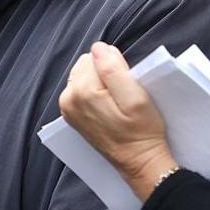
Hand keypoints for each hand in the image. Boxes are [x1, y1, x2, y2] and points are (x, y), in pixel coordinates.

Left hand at [58, 41, 177, 199]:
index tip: (126, 85)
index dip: (116, 66)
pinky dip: (95, 93)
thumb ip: (113, 68)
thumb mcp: (135, 96)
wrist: (138, 161)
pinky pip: (82, 89)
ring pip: (84, 76)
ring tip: (116, 102)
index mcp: (81, 90)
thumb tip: (98, 47)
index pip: (97, 56)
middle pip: (86, 65)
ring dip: (100, 83)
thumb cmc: (141, 130)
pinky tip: (108, 108)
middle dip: (105, 74)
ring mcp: (67, 108)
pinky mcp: (72, 115)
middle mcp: (68, 98)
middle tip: (122, 95)